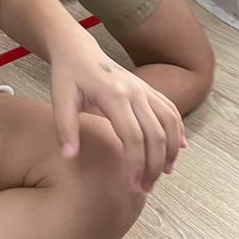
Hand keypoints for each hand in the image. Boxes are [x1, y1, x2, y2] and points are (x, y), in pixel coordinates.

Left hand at [50, 33, 185, 192]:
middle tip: (145, 188)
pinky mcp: (148, 89)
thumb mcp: (59, 98)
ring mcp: (144, 89)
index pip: (133, 136)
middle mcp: (135, 91)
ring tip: (163, 174)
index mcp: (113, 95)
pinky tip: (178, 148)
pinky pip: (170, 110)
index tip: (132, 186)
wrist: (78, 49)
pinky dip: (178, 130)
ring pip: (169, 122)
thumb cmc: (67, 75)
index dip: (135, 164)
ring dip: (171, 150)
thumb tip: (69, 157)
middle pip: (155, 134)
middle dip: (153, 165)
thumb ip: (65, 128)